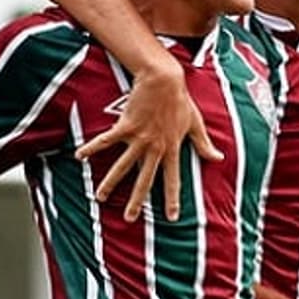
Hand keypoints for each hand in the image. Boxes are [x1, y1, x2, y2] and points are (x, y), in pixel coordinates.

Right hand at [78, 57, 222, 221]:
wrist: (164, 80)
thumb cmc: (180, 100)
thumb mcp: (195, 123)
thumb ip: (204, 144)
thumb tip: (219, 157)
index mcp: (172, 149)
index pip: (172, 180)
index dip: (172, 199)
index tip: (171, 217)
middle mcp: (155, 148)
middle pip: (144, 180)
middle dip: (137, 201)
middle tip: (130, 219)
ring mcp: (139, 138)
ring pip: (122, 166)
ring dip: (110, 183)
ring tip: (99, 197)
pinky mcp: (125, 126)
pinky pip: (105, 141)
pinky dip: (91, 148)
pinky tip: (79, 156)